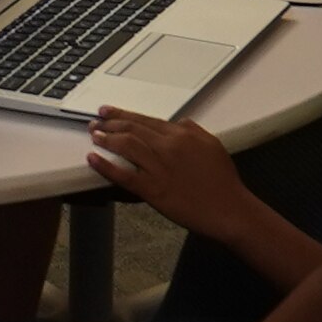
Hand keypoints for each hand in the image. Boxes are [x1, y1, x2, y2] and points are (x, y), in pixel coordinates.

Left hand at [84, 109, 246, 237]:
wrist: (229, 209)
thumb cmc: (223, 181)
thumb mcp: (212, 145)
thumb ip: (194, 130)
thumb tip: (179, 123)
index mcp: (181, 135)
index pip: (146, 120)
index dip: (124, 115)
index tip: (110, 112)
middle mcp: (167, 146)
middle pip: (132, 129)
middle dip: (110, 123)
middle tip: (96, 120)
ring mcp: (159, 167)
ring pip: (125, 146)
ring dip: (105, 138)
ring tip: (93, 135)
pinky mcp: (153, 189)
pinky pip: (124, 175)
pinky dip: (106, 166)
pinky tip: (93, 159)